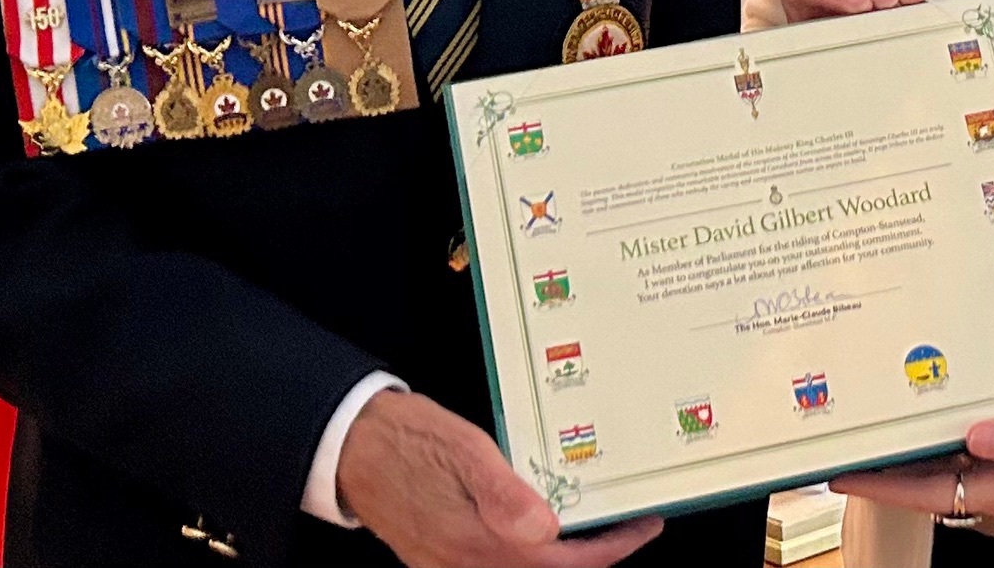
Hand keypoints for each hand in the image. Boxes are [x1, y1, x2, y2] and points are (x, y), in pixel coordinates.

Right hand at [336, 390, 663, 566]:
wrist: (352, 445)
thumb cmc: (409, 438)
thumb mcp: (463, 448)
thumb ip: (502, 492)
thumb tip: (547, 529)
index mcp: (477, 541)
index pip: (561, 564)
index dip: (609, 551)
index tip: (642, 527)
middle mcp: (465, 563)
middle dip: (593, 556)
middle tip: (625, 524)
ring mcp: (449, 564)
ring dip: (563, 556)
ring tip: (594, 522)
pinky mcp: (439, 555)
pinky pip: (496, 564)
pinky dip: (531, 552)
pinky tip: (542, 523)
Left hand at [832, 415, 993, 524]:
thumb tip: (975, 434)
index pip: (926, 493)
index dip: (882, 486)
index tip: (843, 476)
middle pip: (924, 479)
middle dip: (882, 467)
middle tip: (841, 446)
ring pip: (940, 461)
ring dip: (906, 447)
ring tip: (868, 428)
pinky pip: (963, 444)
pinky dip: (938, 429)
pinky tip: (926, 409)